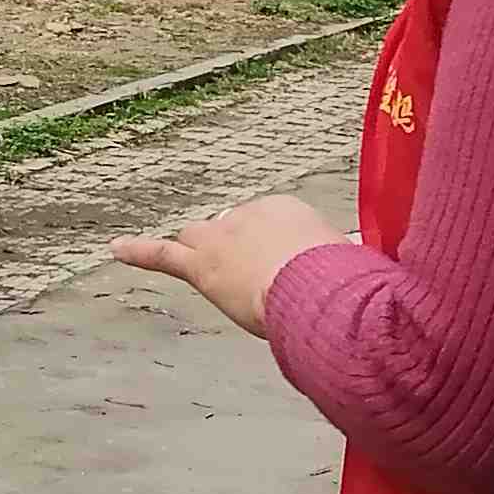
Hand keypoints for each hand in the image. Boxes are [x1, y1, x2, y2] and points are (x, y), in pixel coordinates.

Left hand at [108, 193, 346, 338]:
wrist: (314, 285)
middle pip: (233, 231)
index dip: (276, 255)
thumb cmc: (343, 282)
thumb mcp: (357, 269)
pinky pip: (163, 255)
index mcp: (286, 208)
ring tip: (208, 269)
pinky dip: (139, 251)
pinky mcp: (201, 266)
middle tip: (261, 279)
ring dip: (203, 255)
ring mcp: (221, 238)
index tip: (291, 273)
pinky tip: (116, 248)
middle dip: (241, 254)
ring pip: (200, 240)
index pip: (269, 227)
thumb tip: (378, 285)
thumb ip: (354, 271)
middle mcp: (249, 214)